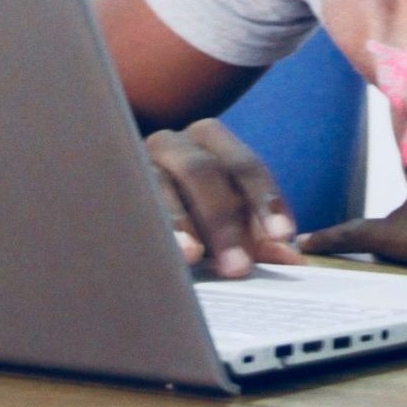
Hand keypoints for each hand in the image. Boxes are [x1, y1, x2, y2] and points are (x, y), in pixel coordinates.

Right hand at [145, 118, 304, 278]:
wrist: (132, 199)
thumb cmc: (189, 209)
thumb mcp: (227, 220)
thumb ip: (259, 238)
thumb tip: (291, 261)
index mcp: (210, 139)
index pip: (245, 166)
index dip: (265, 199)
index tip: (282, 236)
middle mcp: (174, 142)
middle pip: (204, 172)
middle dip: (224, 220)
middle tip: (238, 267)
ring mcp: (139, 160)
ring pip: (162, 184)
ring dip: (181, 223)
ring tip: (194, 256)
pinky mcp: (114, 182)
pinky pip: (132, 202)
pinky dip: (150, 227)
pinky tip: (160, 251)